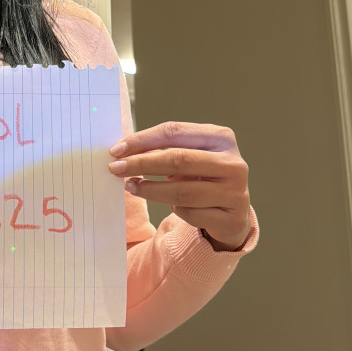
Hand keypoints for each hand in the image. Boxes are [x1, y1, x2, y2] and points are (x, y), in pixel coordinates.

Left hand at [109, 120, 250, 249]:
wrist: (233, 214)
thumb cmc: (203, 178)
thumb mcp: (189, 156)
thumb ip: (162, 149)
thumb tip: (123, 151)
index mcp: (221, 138)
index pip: (174, 132)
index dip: (142, 139)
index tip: (117, 149)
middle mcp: (233, 163)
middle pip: (178, 159)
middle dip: (141, 163)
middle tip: (116, 168)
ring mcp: (235, 192)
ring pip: (181, 191)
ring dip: (149, 189)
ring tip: (131, 186)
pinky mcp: (230, 219)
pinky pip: (189, 213)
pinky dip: (173, 209)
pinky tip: (169, 205)